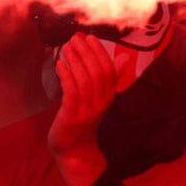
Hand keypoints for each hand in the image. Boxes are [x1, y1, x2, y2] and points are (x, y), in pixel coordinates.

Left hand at [47, 34, 138, 185]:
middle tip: (74, 38)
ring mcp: (88, 110)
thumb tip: (126, 57)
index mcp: (109, 96)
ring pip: (85, 81)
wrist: (73, 148)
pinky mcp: (72, 116)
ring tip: (66, 47)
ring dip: (75, 61)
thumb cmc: (84, 118)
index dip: (100, 52)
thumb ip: (111, 77)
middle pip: (97, 73)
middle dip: (86, 53)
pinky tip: (60, 64)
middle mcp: (101, 102)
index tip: (90, 37)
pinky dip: (66, 76)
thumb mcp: (99, 96)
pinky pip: (72, 92)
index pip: (109, 70)